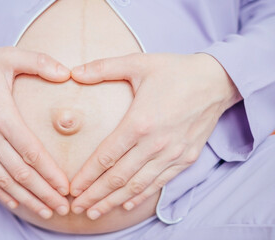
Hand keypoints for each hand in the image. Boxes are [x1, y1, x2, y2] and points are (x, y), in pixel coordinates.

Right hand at [0, 47, 70, 218]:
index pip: (30, 152)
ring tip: (47, 211)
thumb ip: (40, 62)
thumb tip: (67, 73)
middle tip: (64, 207)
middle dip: (43, 192)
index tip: (66, 187)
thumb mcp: (9, 56)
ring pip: (4, 180)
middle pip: (20, 172)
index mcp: (1, 115)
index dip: (49, 172)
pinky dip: (2, 193)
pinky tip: (17, 204)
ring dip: (27, 198)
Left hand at [70, 53, 241, 219]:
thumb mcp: (138, 63)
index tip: (72, 188)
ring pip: (137, 185)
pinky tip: (126, 204)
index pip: (106, 157)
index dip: (87, 176)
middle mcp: (155, 143)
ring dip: (114, 201)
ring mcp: (172, 153)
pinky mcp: (186, 158)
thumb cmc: (175, 71)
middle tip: (77, 207)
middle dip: (95, 195)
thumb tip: (73, 72)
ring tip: (95, 212)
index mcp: (140, 122)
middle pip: (118, 177)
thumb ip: (103, 68)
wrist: (216, 80)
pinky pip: (160, 182)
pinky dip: (141, 195)